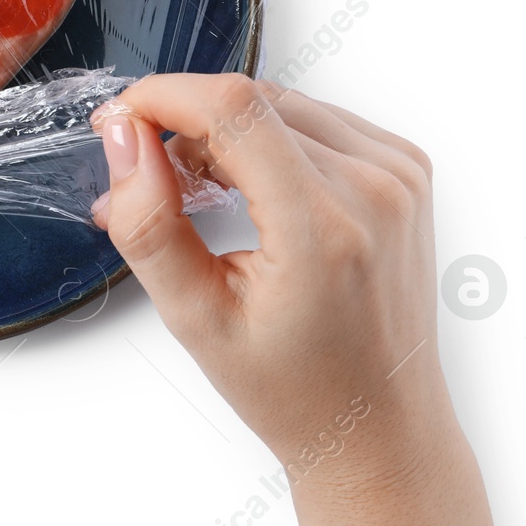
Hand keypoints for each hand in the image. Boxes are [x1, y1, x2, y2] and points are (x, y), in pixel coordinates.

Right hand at [94, 74, 518, 525]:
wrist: (378, 428)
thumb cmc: (295, 390)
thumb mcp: (194, 318)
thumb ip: (148, 222)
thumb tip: (123, 139)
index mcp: (324, 228)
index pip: (231, 106)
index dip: (160, 97)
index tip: (118, 122)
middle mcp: (375, 188)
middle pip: (251, 99)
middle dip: (185, 123)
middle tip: (153, 182)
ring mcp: (400, 174)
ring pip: (280, 102)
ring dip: (225, 131)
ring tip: (202, 196)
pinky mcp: (406, 169)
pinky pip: (317, 119)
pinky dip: (269, 139)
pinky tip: (252, 190)